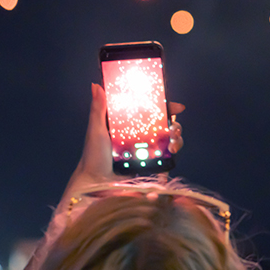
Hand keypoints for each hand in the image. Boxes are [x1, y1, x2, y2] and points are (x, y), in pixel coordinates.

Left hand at [67, 83, 185, 190]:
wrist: (96, 182)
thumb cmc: (93, 156)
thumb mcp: (96, 130)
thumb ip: (98, 109)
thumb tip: (96, 86)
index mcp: (128, 125)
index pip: (149, 111)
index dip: (165, 107)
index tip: (176, 106)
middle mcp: (139, 136)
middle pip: (164, 125)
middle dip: (175, 125)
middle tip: (174, 128)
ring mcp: (146, 151)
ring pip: (169, 140)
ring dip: (177, 139)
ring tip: (173, 144)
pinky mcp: (150, 165)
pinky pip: (166, 159)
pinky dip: (173, 155)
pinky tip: (172, 153)